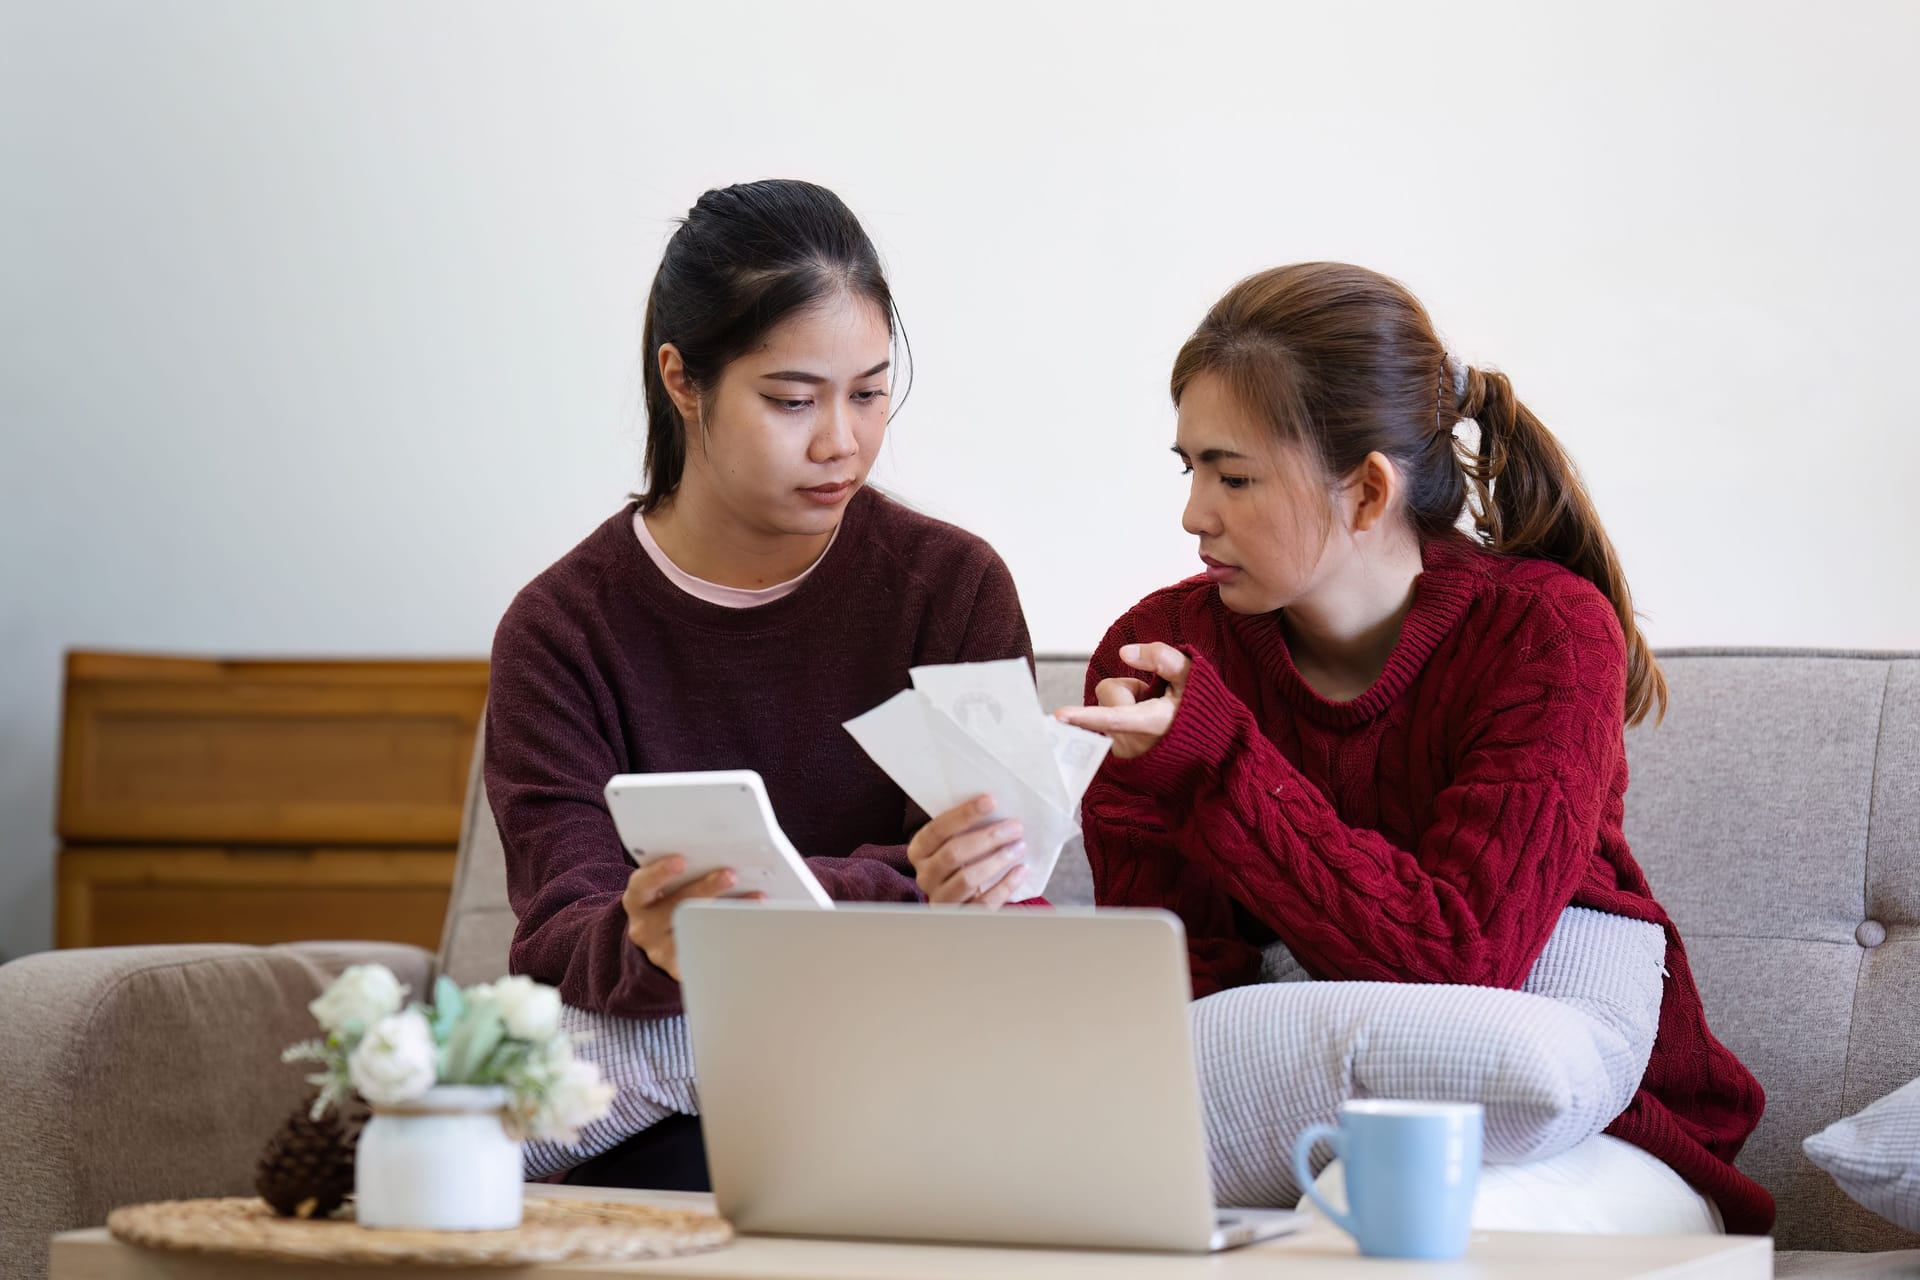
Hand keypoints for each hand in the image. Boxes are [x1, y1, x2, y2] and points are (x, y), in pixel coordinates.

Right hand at [621, 857, 763, 978]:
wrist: (660, 942)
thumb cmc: (671, 901)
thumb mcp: (667, 887)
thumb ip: (688, 871)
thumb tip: (725, 854)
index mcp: (639, 900)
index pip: (642, 884)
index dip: (659, 873)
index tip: (681, 861)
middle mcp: (645, 926)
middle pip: (675, 907)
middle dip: (705, 889)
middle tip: (730, 875)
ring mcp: (661, 950)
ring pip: (695, 932)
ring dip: (727, 913)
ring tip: (755, 900)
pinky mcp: (681, 968)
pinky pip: (708, 952)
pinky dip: (733, 936)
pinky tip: (753, 924)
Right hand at [907, 795, 1027, 906]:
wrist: (961, 900)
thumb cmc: (961, 862)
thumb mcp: (955, 843)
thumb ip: (965, 827)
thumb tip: (994, 804)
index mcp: (919, 851)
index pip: (937, 830)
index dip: (964, 814)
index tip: (991, 801)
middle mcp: (925, 876)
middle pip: (953, 853)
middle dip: (988, 837)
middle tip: (1015, 827)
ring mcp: (941, 899)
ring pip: (967, 879)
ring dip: (997, 860)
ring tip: (1020, 847)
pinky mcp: (961, 917)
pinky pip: (983, 903)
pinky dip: (1005, 886)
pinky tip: (1020, 871)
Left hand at [1052, 642, 1191, 758]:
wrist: (1207, 747)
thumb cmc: (1198, 708)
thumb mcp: (1191, 676)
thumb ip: (1162, 658)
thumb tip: (1124, 653)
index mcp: (1153, 722)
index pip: (1114, 716)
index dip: (1085, 715)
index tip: (1060, 716)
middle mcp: (1133, 742)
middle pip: (1108, 693)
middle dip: (1126, 691)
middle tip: (1154, 700)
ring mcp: (1124, 753)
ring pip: (1105, 707)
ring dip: (1124, 706)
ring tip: (1151, 716)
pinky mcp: (1118, 759)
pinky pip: (1106, 725)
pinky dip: (1121, 722)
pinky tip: (1144, 729)